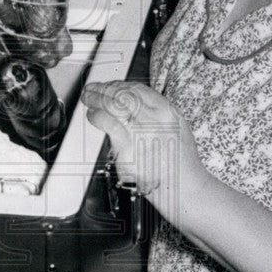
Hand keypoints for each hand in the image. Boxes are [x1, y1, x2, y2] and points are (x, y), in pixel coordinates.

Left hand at [81, 81, 199, 197]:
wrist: (183, 186)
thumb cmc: (178, 161)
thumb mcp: (176, 127)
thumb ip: (155, 113)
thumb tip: (129, 101)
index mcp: (167, 111)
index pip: (137, 89)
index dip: (118, 85)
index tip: (109, 86)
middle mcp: (154, 119)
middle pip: (122, 94)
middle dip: (103, 89)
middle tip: (92, 90)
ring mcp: (141, 132)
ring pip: (112, 105)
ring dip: (96, 100)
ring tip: (89, 100)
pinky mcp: (128, 148)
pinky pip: (108, 124)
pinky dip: (97, 116)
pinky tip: (93, 116)